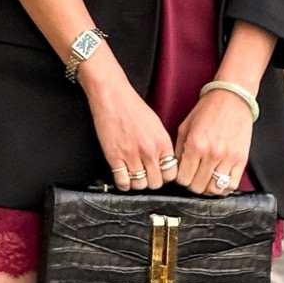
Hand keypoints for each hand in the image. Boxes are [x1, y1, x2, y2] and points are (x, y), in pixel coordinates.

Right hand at [80, 58, 177, 191]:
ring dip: (137, 183)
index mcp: (163, 142)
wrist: (112, 96)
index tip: (159, 173)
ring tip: (134, 174)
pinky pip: (122, 182)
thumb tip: (163, 161)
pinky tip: (123, 176)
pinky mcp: (114, 158)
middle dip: (151, 180)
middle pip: (156, 183)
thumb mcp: (156, 124)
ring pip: (140, 185)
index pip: (171, 173)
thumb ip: (161, 145)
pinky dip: (123, 183)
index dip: (165, 176)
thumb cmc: (132, 106)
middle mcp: (149, 151)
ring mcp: (131, 156)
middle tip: (145, 174)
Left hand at [174, 88, 252, 195]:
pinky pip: (232, 185)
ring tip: (206, 178)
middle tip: (194, 175)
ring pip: (214, 189)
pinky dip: (224, 186)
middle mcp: (211, 154)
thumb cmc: (208, 109)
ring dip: (208, 187)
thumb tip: (175, 169)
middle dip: (193, 183)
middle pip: (197, 187)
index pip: (183, 178)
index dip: (181, 179)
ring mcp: (228, 158)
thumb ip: (179, 150)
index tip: (184, 174)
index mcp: (195, 145)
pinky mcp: (241, 160)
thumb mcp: (185, 127)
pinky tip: (219, 178)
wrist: (232, 98)